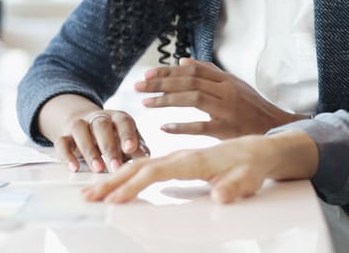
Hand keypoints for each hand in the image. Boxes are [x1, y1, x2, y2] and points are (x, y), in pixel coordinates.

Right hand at [53, 106, 150, 172]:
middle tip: (116, 167)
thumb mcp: (126, 140)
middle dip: (109, 147)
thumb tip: (146, 159)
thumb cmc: (114, 137)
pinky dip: (67, 156)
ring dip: (89, 150)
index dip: (127, 134)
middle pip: (101, 126)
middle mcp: (98, 118)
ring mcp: (80, 125)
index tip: (131, 149)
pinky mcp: (65, 136)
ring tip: (98, 169)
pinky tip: (74, 168)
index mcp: (117, 117)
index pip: (123, 122)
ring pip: (81, 131)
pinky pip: (62, 142)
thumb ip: (136, 148)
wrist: (86, 125)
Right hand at [82, 131, 317, 203]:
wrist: (260, 148)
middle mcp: (182, 156)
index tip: (114, 200)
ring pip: (141, 164)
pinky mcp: (180, 159)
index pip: (156, 172)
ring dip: (115, 176)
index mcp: (193, 161)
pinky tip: (116, 176)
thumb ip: (233, 189)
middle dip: (112, 182)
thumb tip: (221, 198)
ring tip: (93, 189)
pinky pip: (149, 163)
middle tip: (88, 197)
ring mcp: (179, 156)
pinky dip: (128, 170)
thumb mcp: (247, 180)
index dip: (133, 186)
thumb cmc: (251, 166)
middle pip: (140, 166)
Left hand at [135, 58, 305, 137]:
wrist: (276, 126)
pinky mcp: (228, 129)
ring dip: (167, 100)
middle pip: (189, 82)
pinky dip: (182, 127)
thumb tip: (183, 61)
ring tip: (146, 103)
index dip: (168, 71)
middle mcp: (226, 90)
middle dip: (161, 83)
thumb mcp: (234, 84)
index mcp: (225, 79)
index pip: (192, 70)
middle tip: (138, 86)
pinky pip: (202, 127)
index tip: (147, 74)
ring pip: (193, 99)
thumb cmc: (251, 106)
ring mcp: (227, 109)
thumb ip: (209, 72)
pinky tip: (165, 127)